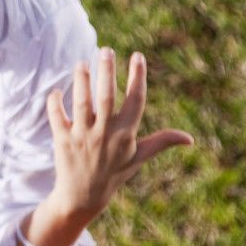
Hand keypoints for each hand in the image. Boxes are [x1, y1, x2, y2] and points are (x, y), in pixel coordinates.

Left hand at [42, 49, 192, 225]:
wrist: (83, 196)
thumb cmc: (114, 173)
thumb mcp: (138, 158)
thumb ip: (161, 142)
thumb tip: (189, 138)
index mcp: (126, 134)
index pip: (135, 101)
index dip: (137, 77)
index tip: (138, 56)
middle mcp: (104, 133)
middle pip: (106, 97)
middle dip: (106, 72)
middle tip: (106, 49)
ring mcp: (82, 136)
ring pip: (81, 103)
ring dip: (81, 81)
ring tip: (82, 62)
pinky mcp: (63, 140)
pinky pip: (57, 117)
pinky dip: (56, 102)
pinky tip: (58, 89)